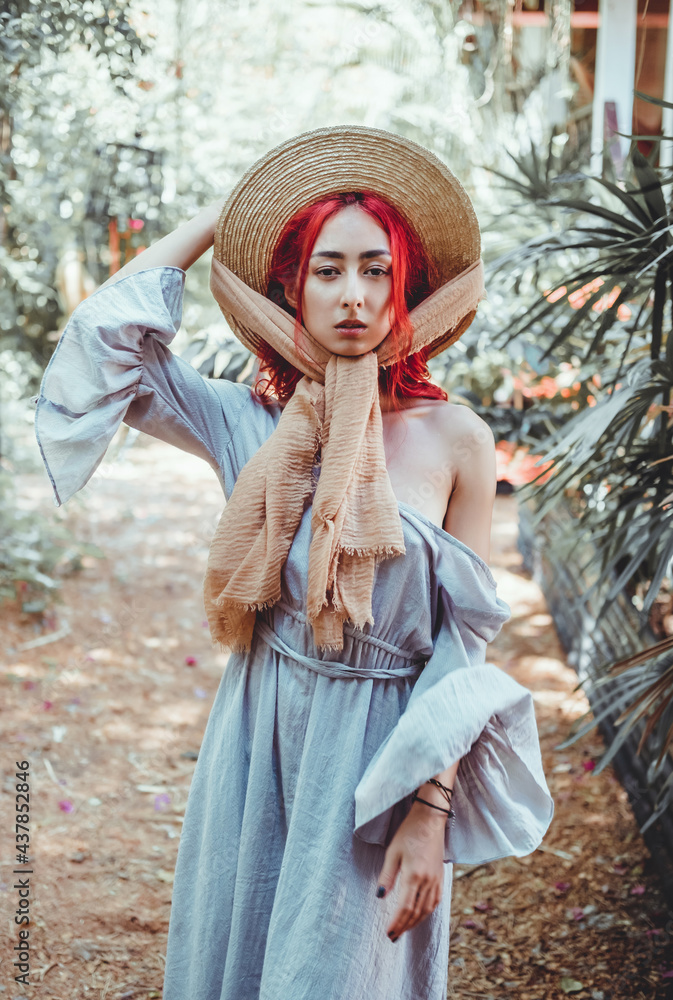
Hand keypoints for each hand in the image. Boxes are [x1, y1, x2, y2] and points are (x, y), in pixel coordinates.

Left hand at [376, 800, 445, 942]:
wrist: (430, 819)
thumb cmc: (408, 832)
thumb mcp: (393, 852)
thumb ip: (387, 875)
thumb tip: (380, 896)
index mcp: (414, 875)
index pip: (405, 907)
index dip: (396, 922)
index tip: (388, 933)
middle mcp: (427, 881)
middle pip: (416, 912)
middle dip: (404, 926)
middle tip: (393, 937)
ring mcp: (436, 880)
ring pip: (427, 909)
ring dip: (415, 922)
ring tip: (404, 929)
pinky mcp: (441, 877)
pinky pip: (435, 901)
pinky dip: (426, 912)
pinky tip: (419, 915)